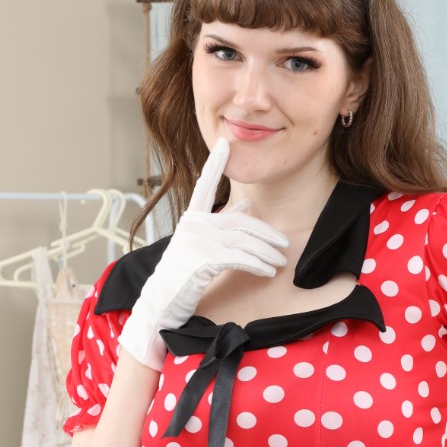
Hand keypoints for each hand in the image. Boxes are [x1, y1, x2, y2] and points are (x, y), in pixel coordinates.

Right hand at [117, 136, 289, 368]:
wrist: (161, 304)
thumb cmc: (181, 278)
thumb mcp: (198, 246)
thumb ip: (220, 226)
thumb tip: (246, 206)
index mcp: (191, 219)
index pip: (204, 185)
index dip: (214, 164)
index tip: (224, 143)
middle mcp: (194, 225)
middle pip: (241, 222)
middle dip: (266, 234)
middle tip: (284, 244)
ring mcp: (198, 241)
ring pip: (244, 241)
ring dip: (267, 253)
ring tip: (280, 263)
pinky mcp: (204, 259)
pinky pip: (240, 258)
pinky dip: (258, 265)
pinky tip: (269, 271)